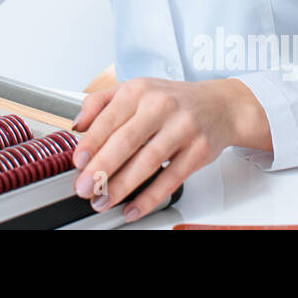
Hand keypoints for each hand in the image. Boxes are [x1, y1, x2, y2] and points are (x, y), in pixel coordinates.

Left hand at [71, 77, 254, 222]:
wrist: (220, 105)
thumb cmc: (171, 100)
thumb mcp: (135, 89)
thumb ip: (100, 102)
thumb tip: (77, 125)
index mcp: (139, 90)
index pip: (109, 117)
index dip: (92, 142)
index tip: (78, 161)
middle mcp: (160, 106)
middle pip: (127, 140)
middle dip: (102, 168)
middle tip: (84, 187)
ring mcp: (182, 128)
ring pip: (148, 161)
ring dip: (122, 186)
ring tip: (102, 201)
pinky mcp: (199, 151)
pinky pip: (171, 178)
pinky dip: (150, 197)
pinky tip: (133, 208)